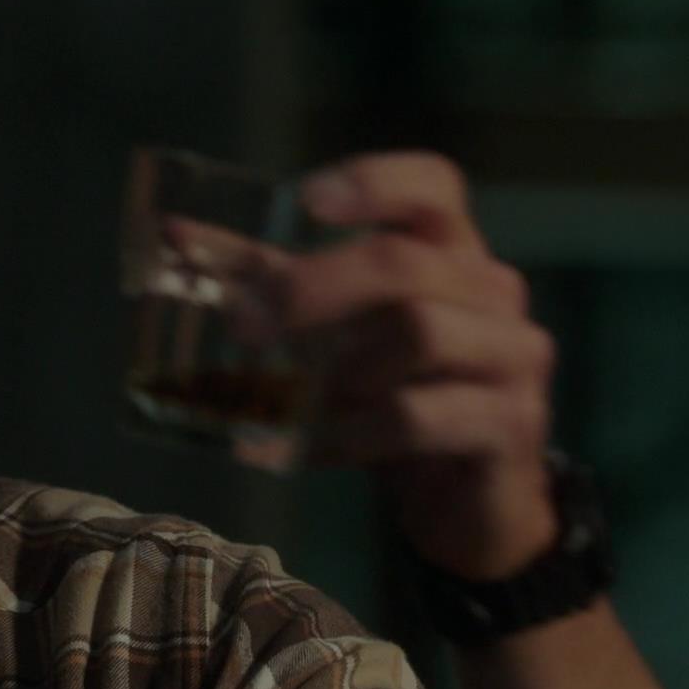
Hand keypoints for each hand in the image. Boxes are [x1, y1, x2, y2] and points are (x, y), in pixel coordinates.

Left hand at [218, 152, 558, 579]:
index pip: (432, 188)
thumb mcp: (333, 335)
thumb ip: (266, 282)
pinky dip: (347, 435)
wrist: (467, 505)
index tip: (306, 200)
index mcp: (452, 253)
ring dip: (339, 367)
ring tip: (291, 398)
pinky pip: (416, 417)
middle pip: (405, 262)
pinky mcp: (511, 424)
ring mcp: (513, 356)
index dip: (375, 182)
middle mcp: (492, 291)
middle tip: (239, 323)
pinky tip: (302, 450)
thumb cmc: (396, 398)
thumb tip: (175, 237)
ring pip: (421, 331)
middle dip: (312, 287)